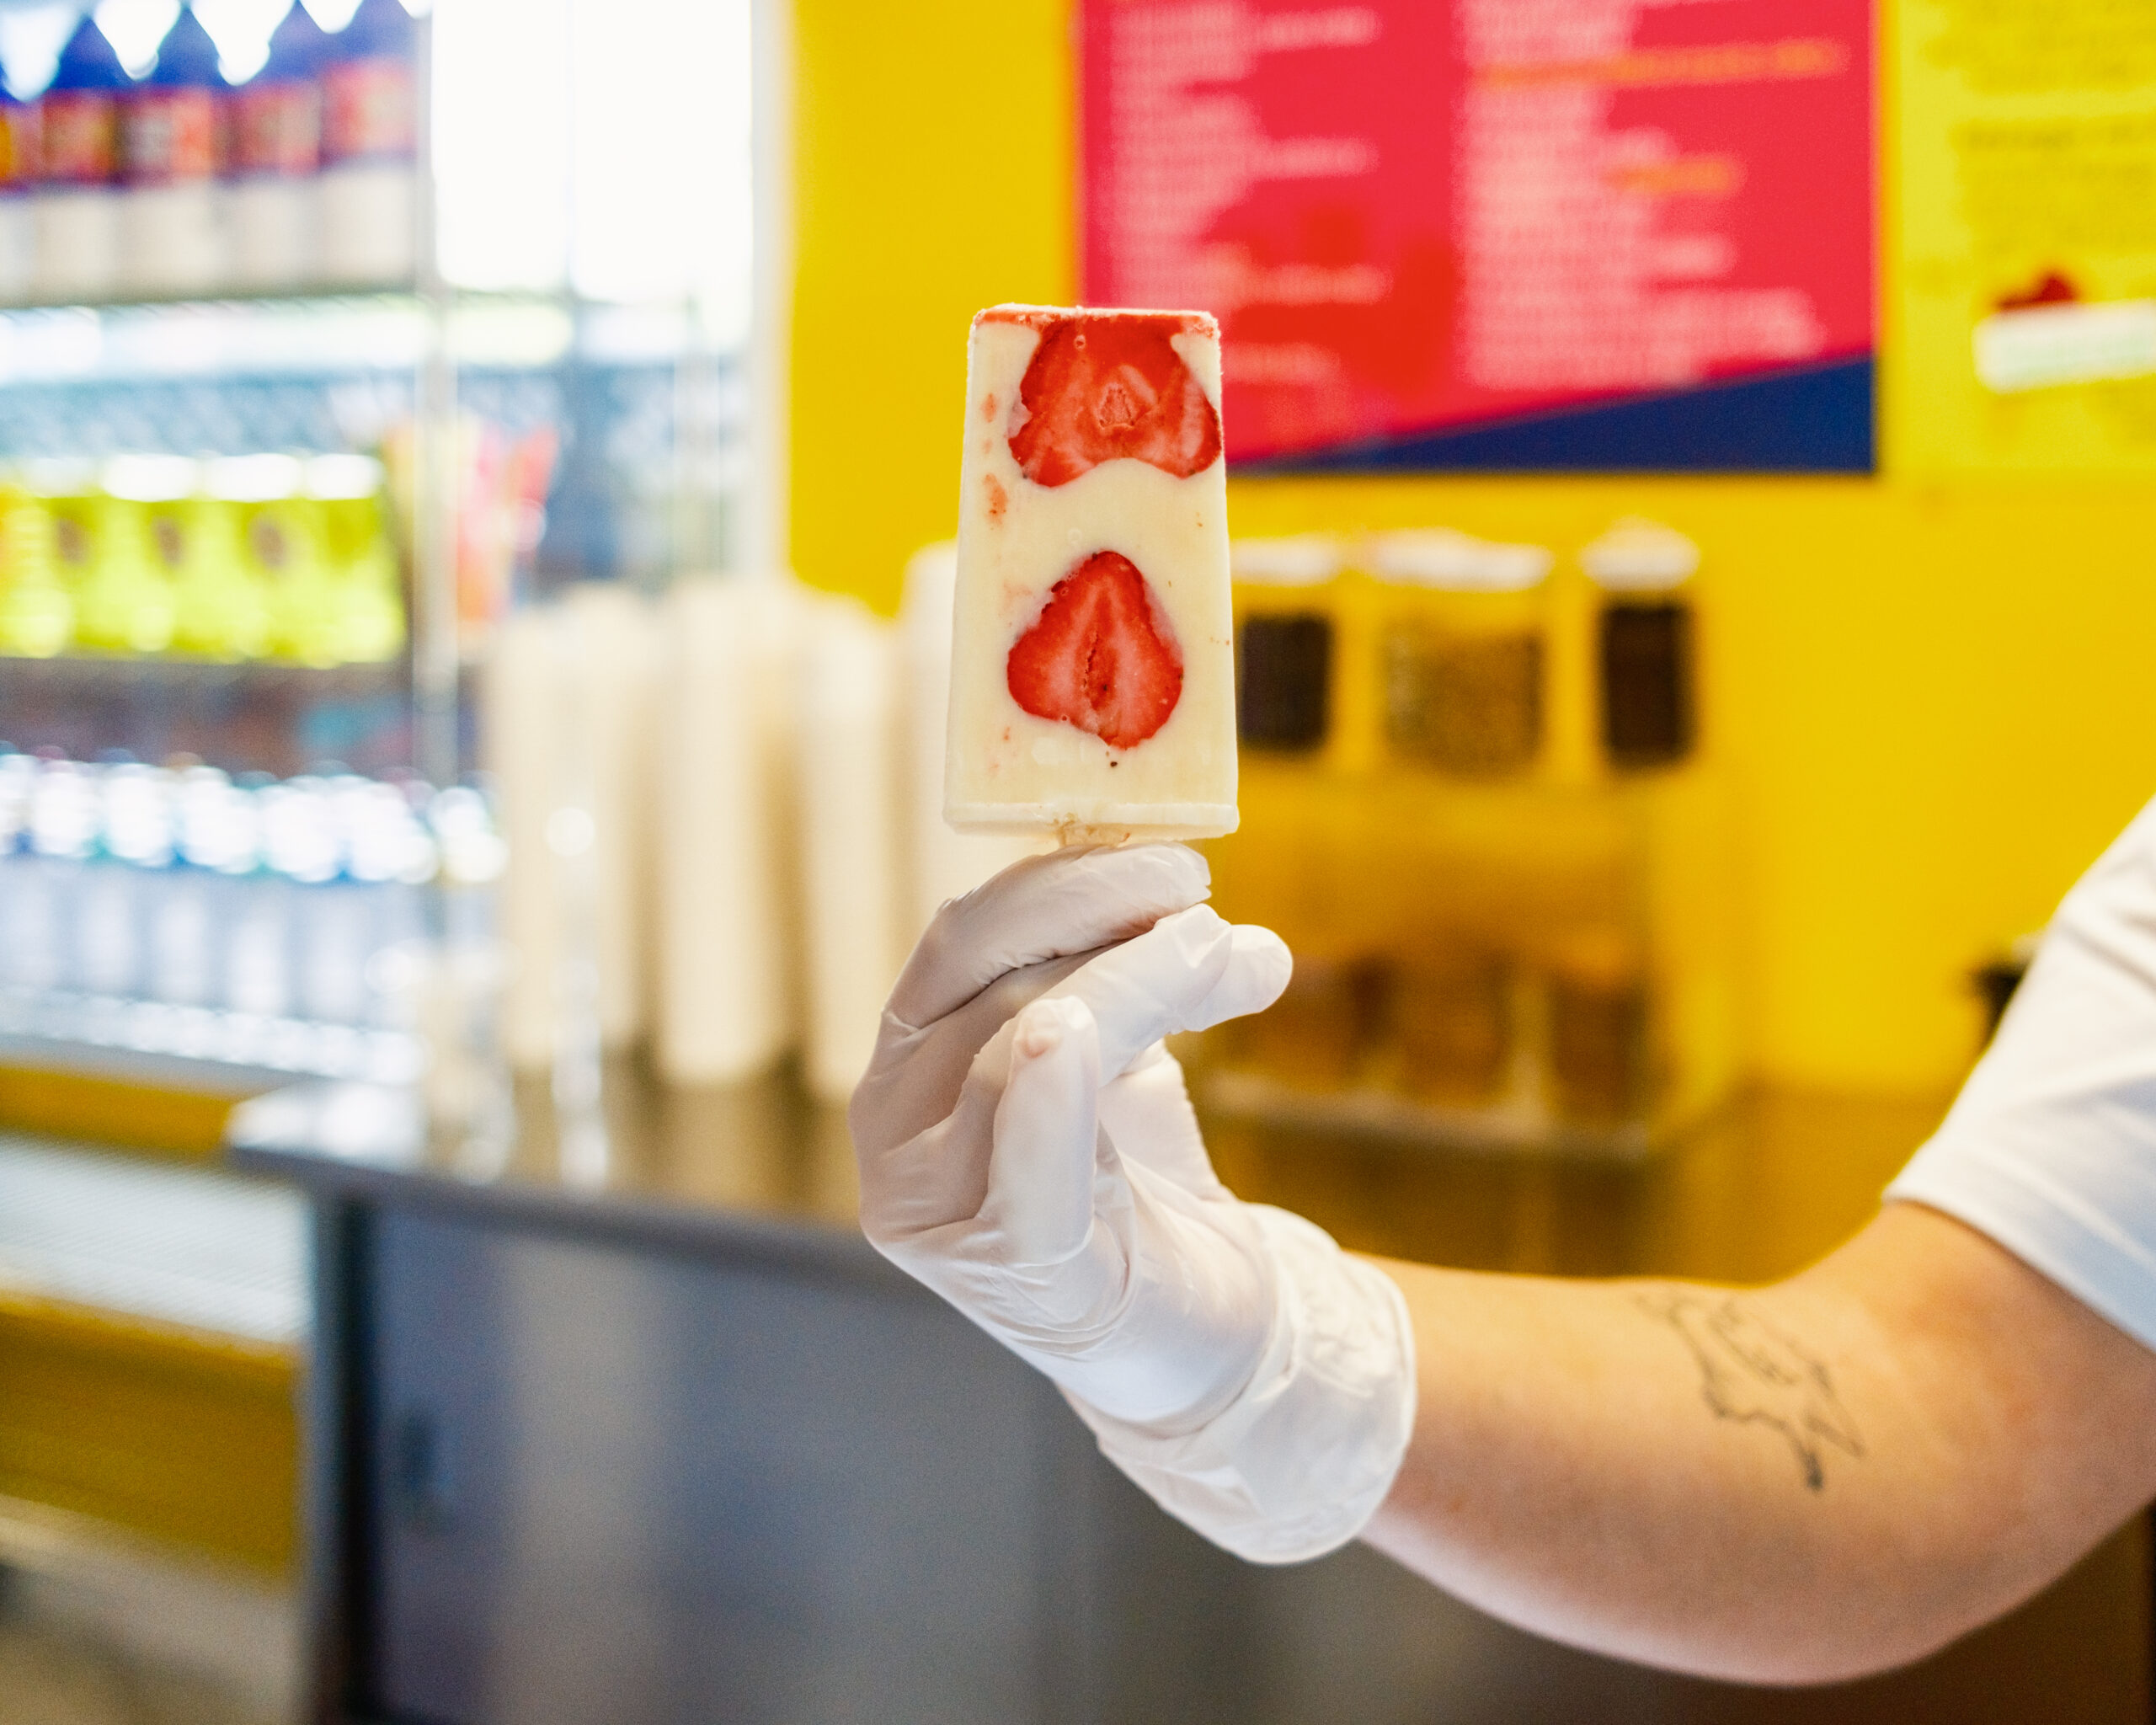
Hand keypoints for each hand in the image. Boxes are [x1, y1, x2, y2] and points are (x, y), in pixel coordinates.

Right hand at [851, 844, 1415, 1561]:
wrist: (1196, 1331)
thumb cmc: (1141, 1178)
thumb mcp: (1121, 1047)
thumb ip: (1116, 965)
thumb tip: (1177, 875)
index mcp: (908, 1067)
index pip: (962, 943)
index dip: (1058, 880)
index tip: (1166, 855)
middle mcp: (897, 1137)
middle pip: (990, 981)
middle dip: (1101, 912)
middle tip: (1198, 887)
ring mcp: (938, 1213)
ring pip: (1026, 1045)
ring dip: (1144, 978)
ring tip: (1243, 959)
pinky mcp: (1013, 1272)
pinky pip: (1029, 1164)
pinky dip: (1054, 1091)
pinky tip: (1077, 1034)